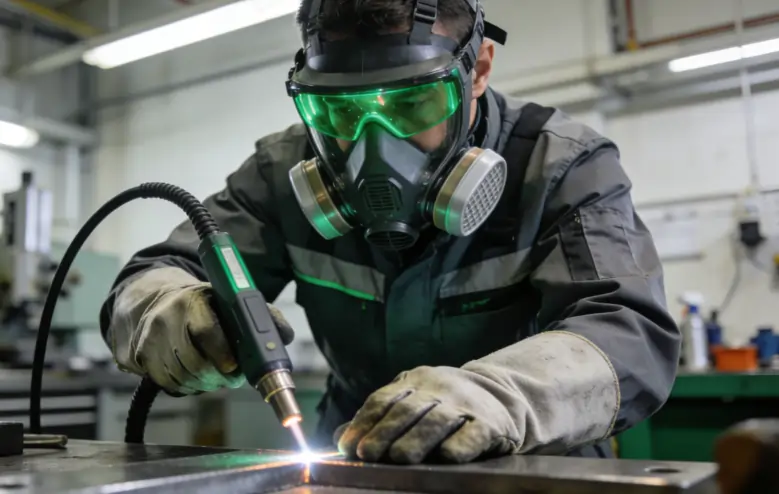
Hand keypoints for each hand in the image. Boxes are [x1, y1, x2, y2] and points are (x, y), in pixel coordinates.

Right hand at [110, 267, 293, 394]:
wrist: (153, 302)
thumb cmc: (202, 305)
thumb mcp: (228, 301)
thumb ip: (260, 316)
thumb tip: (285, 337)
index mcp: (192, 301)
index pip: (205, 330)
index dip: (222, 352)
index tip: (235, 366)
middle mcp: (166, 320)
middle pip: (194, 362)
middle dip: (219, 376)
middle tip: (233, 377)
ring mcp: (150, 341)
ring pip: (182, 377)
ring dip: (205, 384)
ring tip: (218, 376)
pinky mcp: (140, 359)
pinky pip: (169, 385)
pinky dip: (188, 387)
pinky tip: (197, 378)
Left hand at [335, 366, 520, 463]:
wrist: (503, 393)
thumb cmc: (446, 404)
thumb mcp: (413, 400)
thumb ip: (379, 418)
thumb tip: (339, 439)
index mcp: (414, 382)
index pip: (383, 399)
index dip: (364, 422)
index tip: (347, 446)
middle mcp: (438, 390)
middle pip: (407, 410)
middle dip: (385, 433)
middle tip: (367, 453)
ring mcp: (464, 405)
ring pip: (437, 421)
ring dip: (417, 440)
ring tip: (399, 457)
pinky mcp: (490, 424)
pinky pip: (473, 434)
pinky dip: (460, 445)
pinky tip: (447, 456)